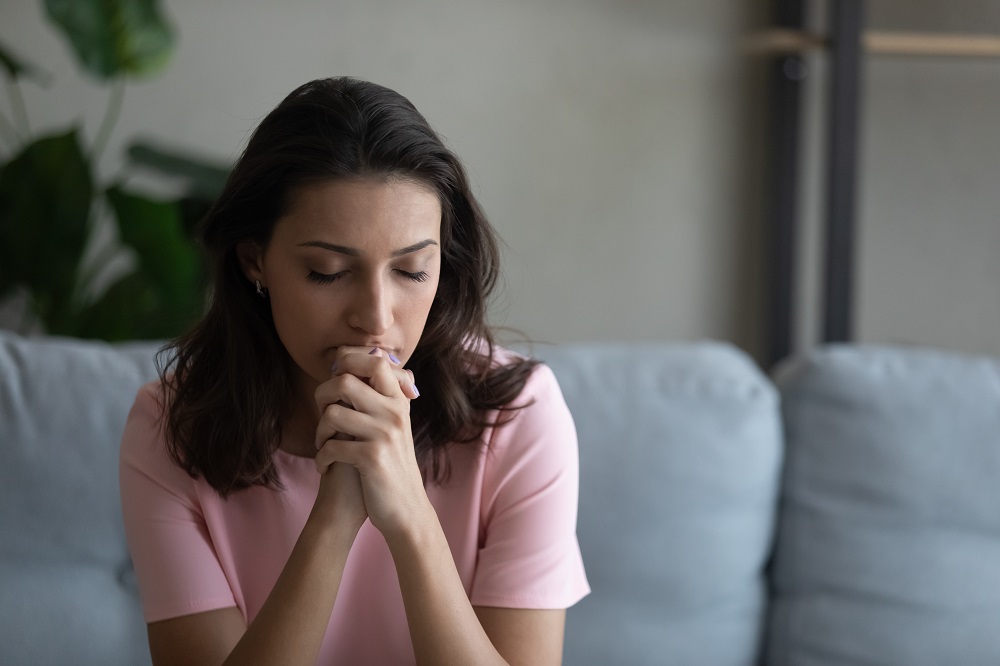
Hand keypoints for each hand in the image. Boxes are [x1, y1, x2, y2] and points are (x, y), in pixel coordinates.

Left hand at [313, 347, 429, 537]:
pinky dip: (322, 457)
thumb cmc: (392, 464)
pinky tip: (326, 465)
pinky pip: (332, 445)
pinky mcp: (372, 457)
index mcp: (399, 400)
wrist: (406, 509)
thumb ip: (382, 395)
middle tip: (324, 414)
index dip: (347, 361)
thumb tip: (365, 357)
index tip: (336, 380)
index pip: (374, 360)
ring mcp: (385, 434)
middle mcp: (395, 412)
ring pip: (332, 413)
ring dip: (320, 431)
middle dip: (322, 396)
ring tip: (324, 444)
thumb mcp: (394, 426)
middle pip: (345, 380)